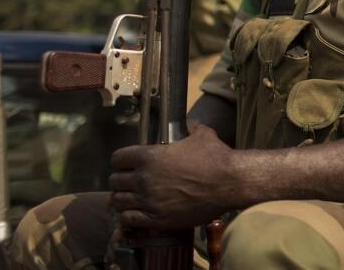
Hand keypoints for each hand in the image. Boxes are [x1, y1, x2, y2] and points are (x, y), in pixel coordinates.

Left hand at [109, 124, 234, 228]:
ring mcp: (149, 200)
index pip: (118, 158)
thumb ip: (191, 128)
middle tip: (127, 183)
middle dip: (120, 181)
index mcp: (150, 156)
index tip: (125, 164)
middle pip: (115, 181)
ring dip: (121, 200)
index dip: (121, 160)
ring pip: (118, 201)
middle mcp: (144, 178)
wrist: (229, 183)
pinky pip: (129, 219)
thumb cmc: (216, 157)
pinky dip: (128, 217)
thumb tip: (190, 123)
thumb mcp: (203, 135)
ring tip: (128, 200)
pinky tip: (134, 214)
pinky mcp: (157, 218)